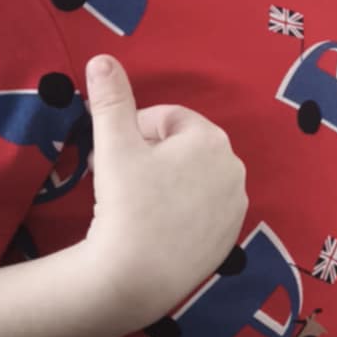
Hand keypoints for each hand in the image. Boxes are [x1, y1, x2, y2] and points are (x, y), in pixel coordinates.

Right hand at [76, 54, 247, 332]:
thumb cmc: (125, 204)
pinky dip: (180, 212)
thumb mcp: (114, 145)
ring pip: (193, 180)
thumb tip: (101, 59)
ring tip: (133, 203)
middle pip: (183, 149)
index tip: (111, 153)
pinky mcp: (230, 239)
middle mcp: (234, 168)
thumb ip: (111, 99)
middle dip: (149, 156)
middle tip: (116, 177)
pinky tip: (154, 226)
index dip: (135, 131)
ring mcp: (235, 207)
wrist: (135, 278)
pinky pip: (201, 212)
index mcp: (211, 139)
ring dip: (164, 182)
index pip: (168, 119)